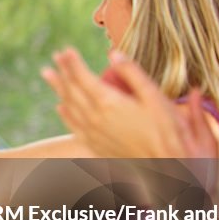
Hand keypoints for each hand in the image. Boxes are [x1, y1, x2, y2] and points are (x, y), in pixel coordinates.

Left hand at [41, 48, 215, 157]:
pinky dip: (65, 115)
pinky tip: (60, 108)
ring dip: (58, 89)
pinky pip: (74, 128)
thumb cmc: (169, 132)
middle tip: (55, 57)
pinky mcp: (97, 147)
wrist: (169, 169)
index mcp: (109, 103)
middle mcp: (95, 119)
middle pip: (72, 90)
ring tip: (48, 75)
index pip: (83, 78)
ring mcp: (94, 134)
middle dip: (63, 72)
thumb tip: (114, 54)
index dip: (72, 63)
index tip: (65, 50)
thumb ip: (132, 75)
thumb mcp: (155, 98)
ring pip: (69, 107)